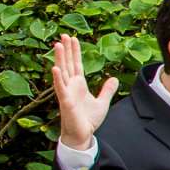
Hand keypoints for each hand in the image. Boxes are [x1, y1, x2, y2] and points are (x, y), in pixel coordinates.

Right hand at [51, 34, 117, 150]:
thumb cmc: (89, 120)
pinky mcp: (65, 102)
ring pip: (62, 72)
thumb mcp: (102, 102)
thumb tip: (114, 79)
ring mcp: (67, 93)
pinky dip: (57, 79)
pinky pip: (60, 88)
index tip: (73, 38)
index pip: (76, 64)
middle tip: (64, 34)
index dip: (75, 51)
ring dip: (60, 59)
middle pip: (68, 64)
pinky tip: (55, 68)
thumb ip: (107, 90)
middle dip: (66, 50)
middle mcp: (71, 86)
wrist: (83, 134)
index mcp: (79, 85)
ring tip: (58, 45)